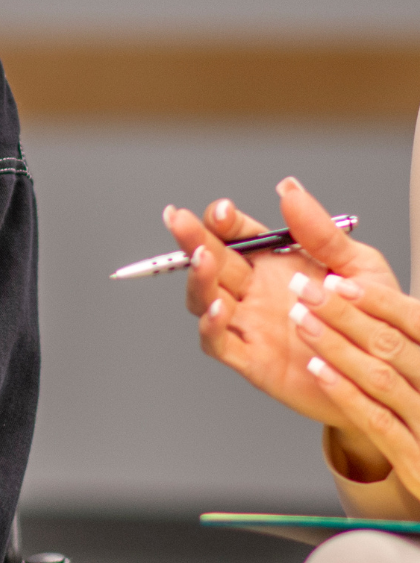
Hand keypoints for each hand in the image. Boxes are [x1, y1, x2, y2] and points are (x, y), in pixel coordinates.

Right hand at [164, 180, 400, 463]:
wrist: (382, 374)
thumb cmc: (371, 320)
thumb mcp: (357, 266)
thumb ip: (321, 231)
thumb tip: (289, 189)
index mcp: (277, 264)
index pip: (238, 235)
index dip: (224, 221)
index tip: (223, 211)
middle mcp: (256, 292)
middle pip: (211, 260)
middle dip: (193, 238)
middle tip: (180, 221)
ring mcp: (250, 324)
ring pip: (205, 298)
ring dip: (199, 279)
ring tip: (203, 260)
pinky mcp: (252, 360)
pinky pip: (219, 343)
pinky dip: (210, 327)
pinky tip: (217, 309)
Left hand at [285, 273, 419, 498]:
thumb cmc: (419, 397)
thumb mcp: (413, 356)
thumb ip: (390, 322)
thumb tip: (353, 280)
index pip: (414, 320)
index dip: (376, 298)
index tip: (336, 280)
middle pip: (390, 344)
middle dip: (343, 315)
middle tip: (304, 292)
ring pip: (380, 378)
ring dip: (336, 348)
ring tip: (302, 323)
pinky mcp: (412, 457)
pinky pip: (376, 420)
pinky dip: (345, 393)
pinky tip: (316, 371)